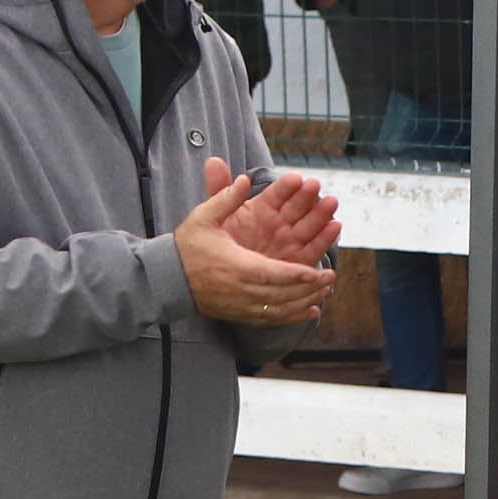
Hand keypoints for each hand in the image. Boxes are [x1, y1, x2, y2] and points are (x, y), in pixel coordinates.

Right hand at [172, 162, 335, 326]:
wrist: (167, 279)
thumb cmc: (186, 246)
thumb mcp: (202, 218)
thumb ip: (224, 199)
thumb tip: (243, 179)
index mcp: (234, 264)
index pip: (270, 273)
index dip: (295, 275)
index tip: (317, 271)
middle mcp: (239, 289)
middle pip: (280, 293)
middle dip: (308, 288)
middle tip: (330, 277)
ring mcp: (239, 305)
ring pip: (279, 309)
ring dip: (305, 302)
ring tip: (325, 291)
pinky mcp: (239, 315)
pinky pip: (271, 320)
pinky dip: (293, 317)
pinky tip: (311, 311)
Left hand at [218, 159, 341, 267]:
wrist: (225, 279)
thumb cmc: (222, 244)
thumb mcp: (216, 215)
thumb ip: (220, 190)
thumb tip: (213, 160)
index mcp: (263, 209)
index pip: (278, 194)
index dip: (287, 186)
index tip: (296, 178)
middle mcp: (281, 223)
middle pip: (298, 207)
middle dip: (308, 196)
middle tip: (314, 185)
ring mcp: (292, 241)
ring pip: (310, 225)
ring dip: (322, 213)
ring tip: (331, 202)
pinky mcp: (300, 261)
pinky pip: (314, 248)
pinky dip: (325, 238)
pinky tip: (334, 226)